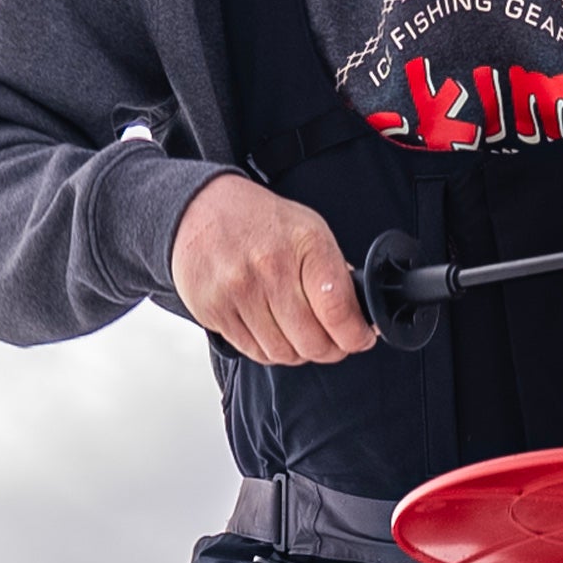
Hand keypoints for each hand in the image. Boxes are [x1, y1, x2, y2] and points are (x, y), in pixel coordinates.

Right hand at [170, 172, 373, 366]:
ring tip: (300, 334)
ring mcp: (238, 291)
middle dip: (330, 350)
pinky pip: (253, 352)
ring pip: (283, 353)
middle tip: (333, 343)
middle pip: (312, 342)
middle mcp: (270, 268)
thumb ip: (336, 274)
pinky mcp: (213, 310)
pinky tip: (272, 331)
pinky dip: (270, 350)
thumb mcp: (310, 231)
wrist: (201, 209)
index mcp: (305, 245)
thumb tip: (359, 319)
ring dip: (298, 352)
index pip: (338, 311)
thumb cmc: (261, 222)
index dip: (355, 336)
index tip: (361, 339)